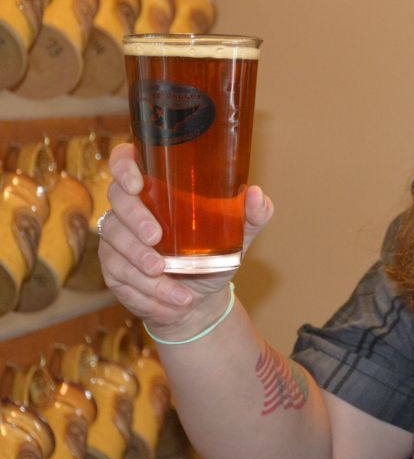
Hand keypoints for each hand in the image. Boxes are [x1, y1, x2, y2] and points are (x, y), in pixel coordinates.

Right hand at [97, 143, 273, 336]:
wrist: (201, 298)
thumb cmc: (216, 254)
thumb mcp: (239, 234)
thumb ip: (252, 214)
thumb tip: (256, 194)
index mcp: (158, 187)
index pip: (126, 160)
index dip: (124, 165)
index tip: (137, 183)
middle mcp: (132, 207)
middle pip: (117, 199)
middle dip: (135, 219)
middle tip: (157, 238)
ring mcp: (118, 237)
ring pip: (115, 240)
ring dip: (140, 260)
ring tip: (168, 274)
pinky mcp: (113, 268)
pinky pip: (118, 273)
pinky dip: (145, 287)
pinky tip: (170, 297)